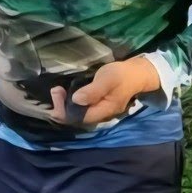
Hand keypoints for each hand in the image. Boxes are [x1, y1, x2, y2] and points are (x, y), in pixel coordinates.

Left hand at [46, 57, 161, 126]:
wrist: (136, 73)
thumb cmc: (122, 75)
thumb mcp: (108, 80)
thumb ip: (93, 91)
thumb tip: (76, 100)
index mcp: (103, 112)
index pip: (77, 118)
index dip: (63, 109)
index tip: (57, 93)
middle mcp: (99, 115)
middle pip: (75, 118)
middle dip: (61, 107)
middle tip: (56, 90)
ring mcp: (98, 111)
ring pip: (76, 114)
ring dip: (64, 104)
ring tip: (57, 91)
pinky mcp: (97, 104)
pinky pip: (80, 108)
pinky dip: (70, 102)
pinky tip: (65, 92)